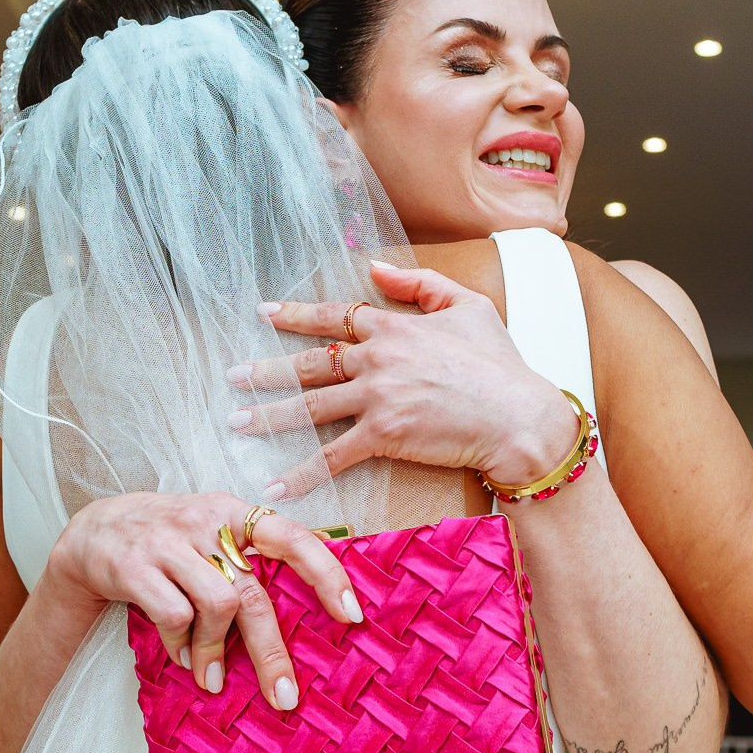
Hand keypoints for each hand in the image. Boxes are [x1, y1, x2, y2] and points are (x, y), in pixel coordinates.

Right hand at [43, 492, 358, 712]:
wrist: (95, 531)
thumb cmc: (172, 540)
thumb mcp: (215, 531)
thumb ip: (257, 555)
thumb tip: (320, 593)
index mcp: (236, 513)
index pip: (293, 537)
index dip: (326, 574)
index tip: (352, 615)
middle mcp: (206, 521)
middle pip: (252, 593)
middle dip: (271, 652)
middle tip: (285, 697)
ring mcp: (168, 542)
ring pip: (215, 606)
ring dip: (215, 652)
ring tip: (211, 677)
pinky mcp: (134, 565)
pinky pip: (172, 616)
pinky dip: (180, 646)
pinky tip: (179, 658)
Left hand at [231, 261, 576, 497]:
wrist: (520, 416)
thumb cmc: (501, 364)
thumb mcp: (468, 307)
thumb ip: (421, 284)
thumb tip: (376, 268)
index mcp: (394, 327)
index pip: (333, 317)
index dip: (296, 314)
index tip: (264, 312)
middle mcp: (377, 360)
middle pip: (310, 364)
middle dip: (267, 370)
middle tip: (233, 376)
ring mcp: (377, 398)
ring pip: (310, 407)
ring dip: (269, 415)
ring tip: (237, 421)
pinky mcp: (383, 436)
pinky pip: (331, 456)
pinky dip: (300, 472)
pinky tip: (274, 484)